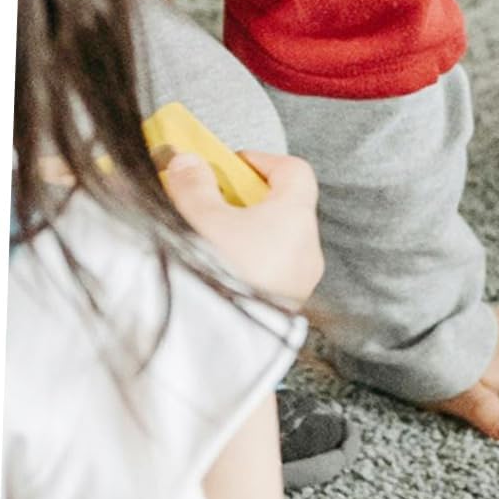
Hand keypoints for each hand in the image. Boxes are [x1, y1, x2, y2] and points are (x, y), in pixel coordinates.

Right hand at [161, 150, 323, 306]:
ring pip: (279, 241)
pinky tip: (222, 267)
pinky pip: (275, 270)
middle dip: (248, 199)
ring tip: (211, 237)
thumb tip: (189, 163)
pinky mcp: (291, 304)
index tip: (232, 165)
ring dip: (247, 232)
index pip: (295, 172)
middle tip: (214, 202)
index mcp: (296, 218)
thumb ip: (193, 184)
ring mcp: (303, 280)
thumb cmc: (219, 271)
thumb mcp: (198, 216)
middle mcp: (309, 248)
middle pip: (286, 207)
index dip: (263, 161)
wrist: (225, 337)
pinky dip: (252, 260)